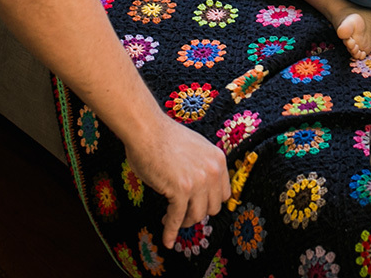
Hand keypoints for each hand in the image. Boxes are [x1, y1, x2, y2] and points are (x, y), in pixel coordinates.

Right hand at [125, 116, 230, 247]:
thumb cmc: (165, 138)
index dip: (209, 202)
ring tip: (170, 218)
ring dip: (184, 221)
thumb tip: (200, 188)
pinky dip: (171, 231)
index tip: (198, 206)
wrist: (147, 130)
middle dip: (197, 212)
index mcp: (218, 160)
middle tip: (183, 213)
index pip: (223, 194)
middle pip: (213, 207)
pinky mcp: (181, 190)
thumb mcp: (196, 149)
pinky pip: (178, 218)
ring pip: (197, 215)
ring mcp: (198, 181)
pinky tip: (167, 239)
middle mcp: (212, 171)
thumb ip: (202, 166)